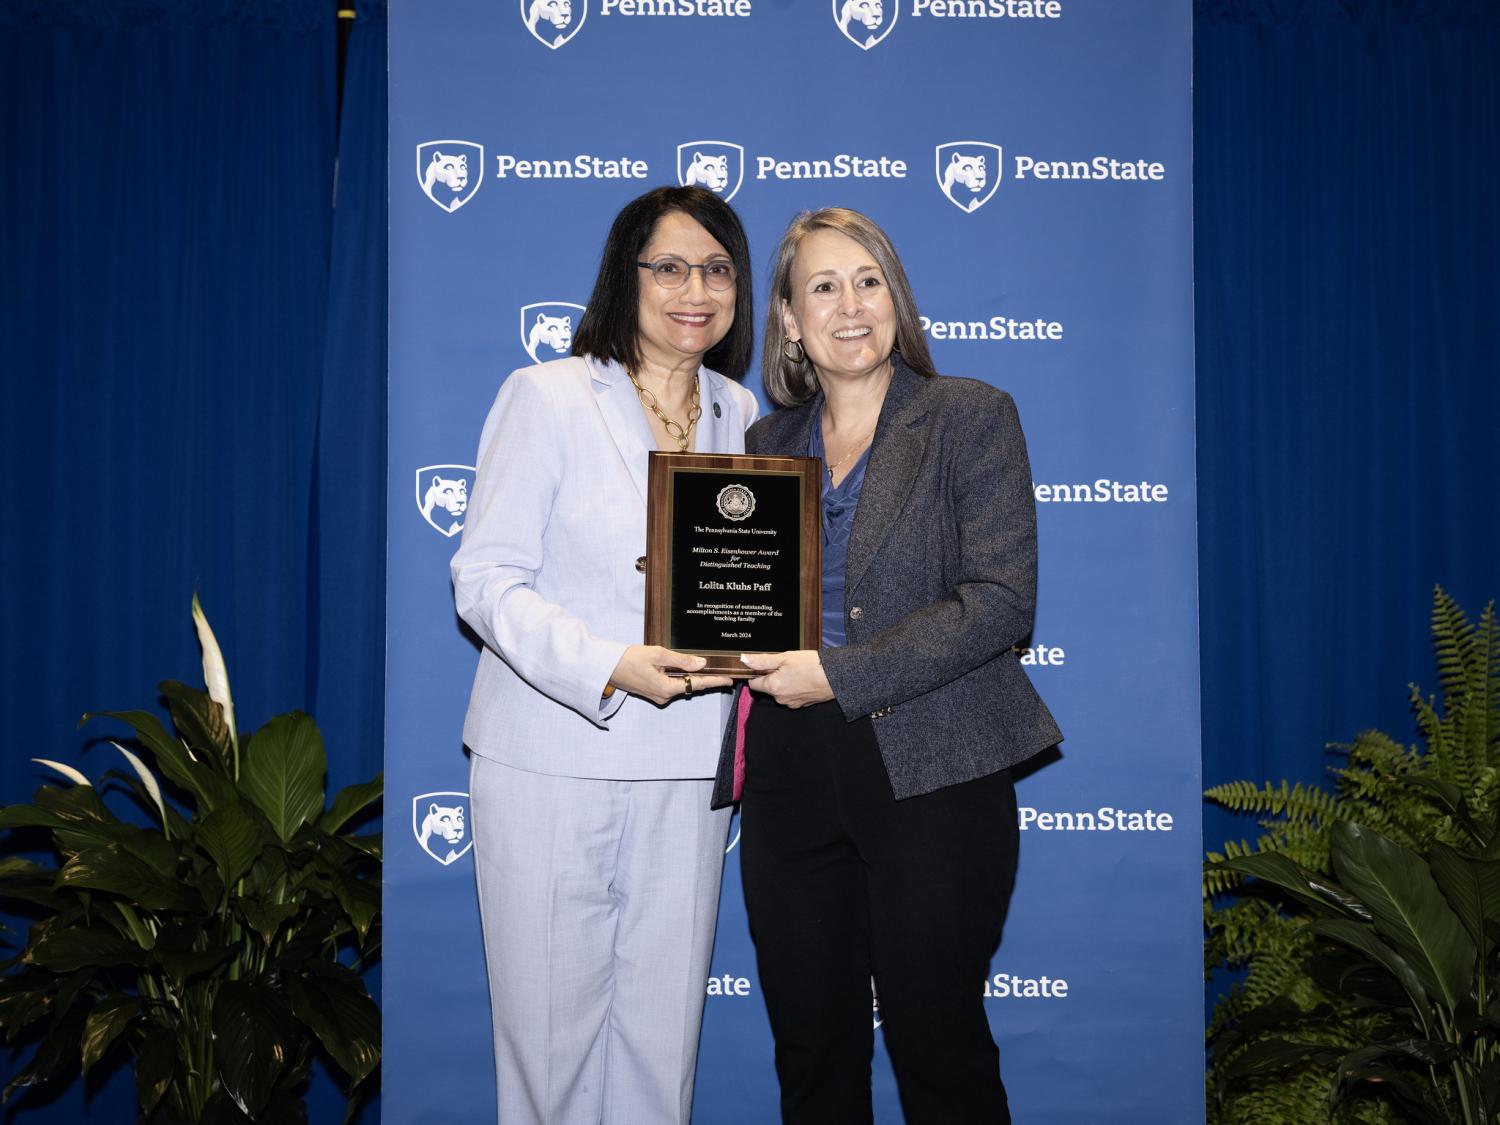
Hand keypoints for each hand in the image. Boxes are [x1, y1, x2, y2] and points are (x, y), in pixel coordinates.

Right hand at [609, 646, 731, 705]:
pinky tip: (687, 670)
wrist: (606, 667)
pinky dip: (680, 678)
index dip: (715, 681)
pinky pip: (671, 685)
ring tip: (709, 669)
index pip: (697, 684)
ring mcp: (658, 696)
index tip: (729, 680)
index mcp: (666, 688)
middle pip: (691, 686)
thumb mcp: (657, 655)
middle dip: (707, 680)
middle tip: (724, 673)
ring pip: (681, 686)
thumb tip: (701, 663)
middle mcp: (664, 696)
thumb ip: (681, 660)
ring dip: (693, 678)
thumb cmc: (629, 659)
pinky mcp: (652, 692)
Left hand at [740, 650, 833, 708]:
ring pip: (780, 691)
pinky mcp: (802, 704)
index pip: (753, 683)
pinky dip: (794, 687)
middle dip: (772, 676)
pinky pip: (791, 695)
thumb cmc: (812, 665)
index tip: (765, 665)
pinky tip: (803, 678)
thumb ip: (762, 661)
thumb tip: (744, 660)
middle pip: (767, 687)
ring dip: (784, 681)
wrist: (836, 677)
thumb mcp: (784, 657)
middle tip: (785, 664)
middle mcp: (780, 698)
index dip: (757, 673)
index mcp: (773, 687)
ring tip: (796, 670)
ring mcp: (791, 703)